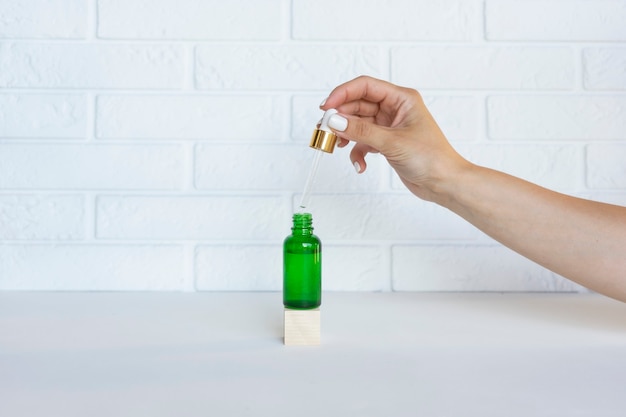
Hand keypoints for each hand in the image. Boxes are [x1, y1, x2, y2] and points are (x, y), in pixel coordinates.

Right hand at [320, 76, 469, 201]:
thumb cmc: (431, 158)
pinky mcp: (386, 143)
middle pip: (358, 104)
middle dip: (341, 117)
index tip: (326, 108)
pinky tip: (360, 165)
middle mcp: (394, 109)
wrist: (444, 183)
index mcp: (402, 99)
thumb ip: (361, 131)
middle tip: (325, 130)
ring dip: (347, 135)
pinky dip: (358, 152)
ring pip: (358, 124)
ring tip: (338, 146)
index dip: (343, 94)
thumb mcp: (392, 142)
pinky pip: (363, 141)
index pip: (365, 86)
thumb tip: (334, 121)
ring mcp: (389, 126)